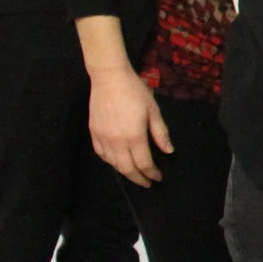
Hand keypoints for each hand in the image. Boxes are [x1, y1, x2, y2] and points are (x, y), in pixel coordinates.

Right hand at [88, 64, 170, 186]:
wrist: (110, 78)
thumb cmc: (135, 92)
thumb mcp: (153, 111)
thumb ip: (160, 133)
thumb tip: (169, 151)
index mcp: (134, 136)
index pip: (143, 163)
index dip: (152, 173)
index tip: (158, 178)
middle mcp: (116, 141)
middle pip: (127, 168)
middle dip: (138, 178)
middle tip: (147, 183)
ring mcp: (103, 138)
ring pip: (113, 163)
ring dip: (124, 171)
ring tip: (134, 174)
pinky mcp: (93, 133)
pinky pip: (101, 154)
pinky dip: (110, 161)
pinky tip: (117, 161)